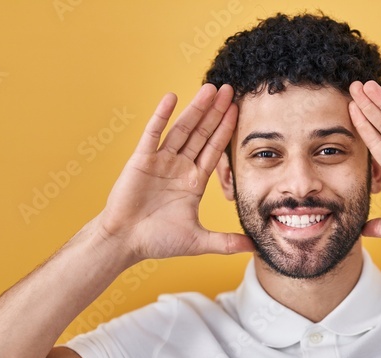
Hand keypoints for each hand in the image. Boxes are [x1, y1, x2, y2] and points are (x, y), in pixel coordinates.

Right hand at [98, 83, 253, 260]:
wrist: (125, 242)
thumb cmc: (158, 241)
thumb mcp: (199, 241)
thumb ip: (226, 242)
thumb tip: (254, 247)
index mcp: (193, 182)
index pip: (214, 150)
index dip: (225, 130)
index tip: (237, 111)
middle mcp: (178, 167)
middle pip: (201, 134)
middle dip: (215, 113)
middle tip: (230, 90)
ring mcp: (160, 161)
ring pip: (182, 130)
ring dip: (195, 109)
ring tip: (209, 89)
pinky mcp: (141, 160)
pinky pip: (153, 134)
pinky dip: (161, 116)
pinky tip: (172, 98)